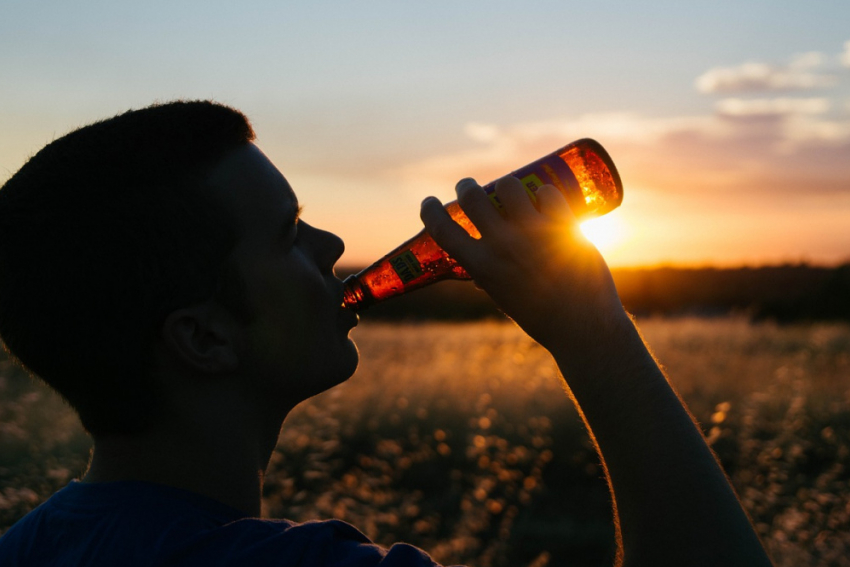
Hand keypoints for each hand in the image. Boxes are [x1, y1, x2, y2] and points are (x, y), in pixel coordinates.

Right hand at [420, 176, 627, 350]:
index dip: (430, 211)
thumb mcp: (504, 298)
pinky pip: (548, 193)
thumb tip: (479, 274)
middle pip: (472, 197)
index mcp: (481, 266)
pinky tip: (546, 200)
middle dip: (466, 187)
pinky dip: (545, 193)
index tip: (429, 202)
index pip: (442, 229)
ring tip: (512, 193)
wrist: (582, 327)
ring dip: (507, 186)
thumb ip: (490, 280)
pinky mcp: (563, 227)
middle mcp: (503, 246)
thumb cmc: (541, 317)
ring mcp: (533, 234)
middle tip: (468, 187)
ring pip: (509, 186)